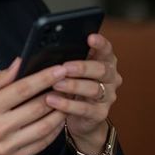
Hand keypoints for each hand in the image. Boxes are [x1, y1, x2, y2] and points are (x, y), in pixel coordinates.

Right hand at [0, 58, 68, 154]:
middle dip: (57, 91)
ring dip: (59, 111)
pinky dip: (53, 131)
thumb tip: (18, 64)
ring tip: (65, 99)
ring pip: (44, 126)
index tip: (58, 68)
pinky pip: (40, 144)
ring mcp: (6, 147)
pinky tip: (55, 120)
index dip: (44, 77)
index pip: (22, 88)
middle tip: (67, 81)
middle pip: (37, 107)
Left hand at [46, 34, 121, 152]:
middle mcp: (110, 78)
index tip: (90, 38)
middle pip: (101, 69)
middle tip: (64, 67)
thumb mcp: (71, 71)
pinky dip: (67, 104)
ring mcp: (108, 97)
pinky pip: (84, 108)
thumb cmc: (72, 87)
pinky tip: (53, 100)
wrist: (80, 117)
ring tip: (55, 84)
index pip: (106, 49)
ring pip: (93, 89)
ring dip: (73, 85)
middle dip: (82, 67)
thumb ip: (67, 59)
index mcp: (105, 62)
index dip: (100, 43)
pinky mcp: (100, 114)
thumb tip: (45, 50)